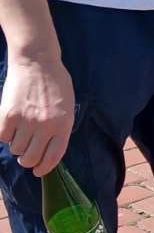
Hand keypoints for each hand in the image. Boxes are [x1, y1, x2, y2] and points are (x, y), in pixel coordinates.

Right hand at [0, 52, 74, 175]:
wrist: (37, 61)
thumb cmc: (55, 83)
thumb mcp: (67, 107)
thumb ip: (60, 128)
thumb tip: (49, 151)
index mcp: (63, 125)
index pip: (53, 157)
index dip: (44, 168)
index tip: (38, 171)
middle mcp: (45, 126)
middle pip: (30, 158)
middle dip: (27, 160)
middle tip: (25, 154)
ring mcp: (26, 121)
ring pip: (15, 149)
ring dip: (16, 145)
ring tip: (20, 132)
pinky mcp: (9, 114)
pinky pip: (2, 137)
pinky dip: (4, 135)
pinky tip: (9, 126)